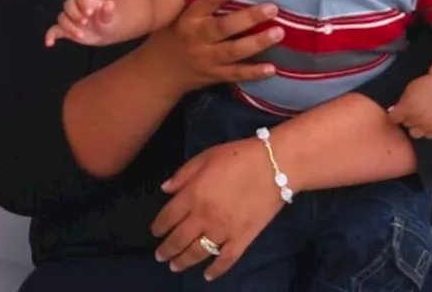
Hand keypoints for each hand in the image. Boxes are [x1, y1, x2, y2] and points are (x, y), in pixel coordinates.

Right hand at [45, 0, 117, 46]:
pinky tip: (49, 43)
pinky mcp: (65, 30)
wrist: (103, 31)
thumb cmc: (106, 20)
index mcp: (87, 2)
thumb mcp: (109, 17)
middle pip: (68, 4)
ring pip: (62, 18)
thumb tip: (110, 4)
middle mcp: (76, 8)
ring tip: (81, 35)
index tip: (90, 12)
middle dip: (74, 13)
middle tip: (85, 22)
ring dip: (69, 26)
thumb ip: (108, 11)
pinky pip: (53, 31)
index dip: (84, 3)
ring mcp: (69, 19)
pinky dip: (50, 36)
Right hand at [143, 0, 284, 94]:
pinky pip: (236, 74)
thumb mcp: (178, 13)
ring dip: (257, 42)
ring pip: (233, 51)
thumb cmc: (173, 34)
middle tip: (273, 8)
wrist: (158, 72)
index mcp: (187, 18)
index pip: (207, 1)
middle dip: (249, 18)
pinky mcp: (214, 75)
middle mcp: (196, 38)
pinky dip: (254, 73)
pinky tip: (273, 68)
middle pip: (223, 27)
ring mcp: (206, 59)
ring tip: (279, 32)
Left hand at [152, 138, 285, 280]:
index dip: (158, 227)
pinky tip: (207, 276)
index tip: (155, 232)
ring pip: (197, 253)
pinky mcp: (242, 239)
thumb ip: (184, 173)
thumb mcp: (207, 156)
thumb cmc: (240, 156)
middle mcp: (203, 217)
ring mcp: (223, 231)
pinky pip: (225, 260)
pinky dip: (215, 270)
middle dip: (166, 250)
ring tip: (175, 266)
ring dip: (182, 261)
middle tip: (160, 256)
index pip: (167, 217)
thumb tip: (165, 190)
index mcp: (193, 195)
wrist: (276, 165)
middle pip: (178, 239)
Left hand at [387, 74, 431, 138]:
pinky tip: (429, 122)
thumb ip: (401, 102)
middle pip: (405, 125)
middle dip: (407, 118)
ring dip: (416, 127)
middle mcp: (416, 119)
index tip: (398, 111)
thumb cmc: (426, 84)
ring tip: (420, 119)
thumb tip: (394, 111)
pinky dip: (427, 130)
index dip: (395, 114)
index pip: (393, 118)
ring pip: (415, 134)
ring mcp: (428, 125)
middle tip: (412, 111)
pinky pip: (428, 135)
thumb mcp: (409, 89)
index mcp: (407, 108)